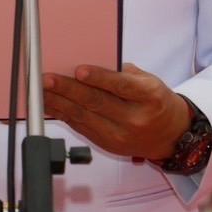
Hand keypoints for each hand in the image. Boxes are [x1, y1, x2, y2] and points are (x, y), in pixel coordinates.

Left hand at [41, 63, 189, 161]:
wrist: (170, 135)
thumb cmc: (156, 101)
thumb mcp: (149, 81)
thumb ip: (121, 74)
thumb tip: (87, 66)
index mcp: (149, 97)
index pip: (121, 86)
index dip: (99, 78)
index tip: (79, 70)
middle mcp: (134, 119)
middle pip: (97, 103)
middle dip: (68, 89)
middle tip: (47, 79)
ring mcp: (119, 135)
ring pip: (83, 117)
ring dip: (59, 103)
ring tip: (41, 91)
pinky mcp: (107, 144)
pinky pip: (80, 127)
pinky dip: (63, 115)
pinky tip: (50, 105)